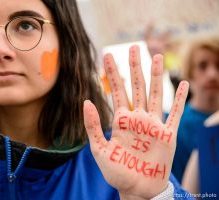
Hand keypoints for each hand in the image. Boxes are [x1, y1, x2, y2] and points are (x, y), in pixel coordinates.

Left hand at [83, 45, 188, 199]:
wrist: (137, 188)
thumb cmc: (117, 172)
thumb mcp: (99, 148)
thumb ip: (92, 125)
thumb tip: (86, 101)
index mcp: (121, 120)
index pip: (117, 91)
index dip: (113, 74)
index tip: (108, 56)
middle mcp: (138, 118)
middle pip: (137, 87)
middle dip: (135, 67)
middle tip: (133, 48)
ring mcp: (153, 124)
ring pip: (155, 94)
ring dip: (156, 75)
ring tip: (156, 57)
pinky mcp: (168, 134)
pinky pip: (176, 113)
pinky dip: (180, 99)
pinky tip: (183, 84)